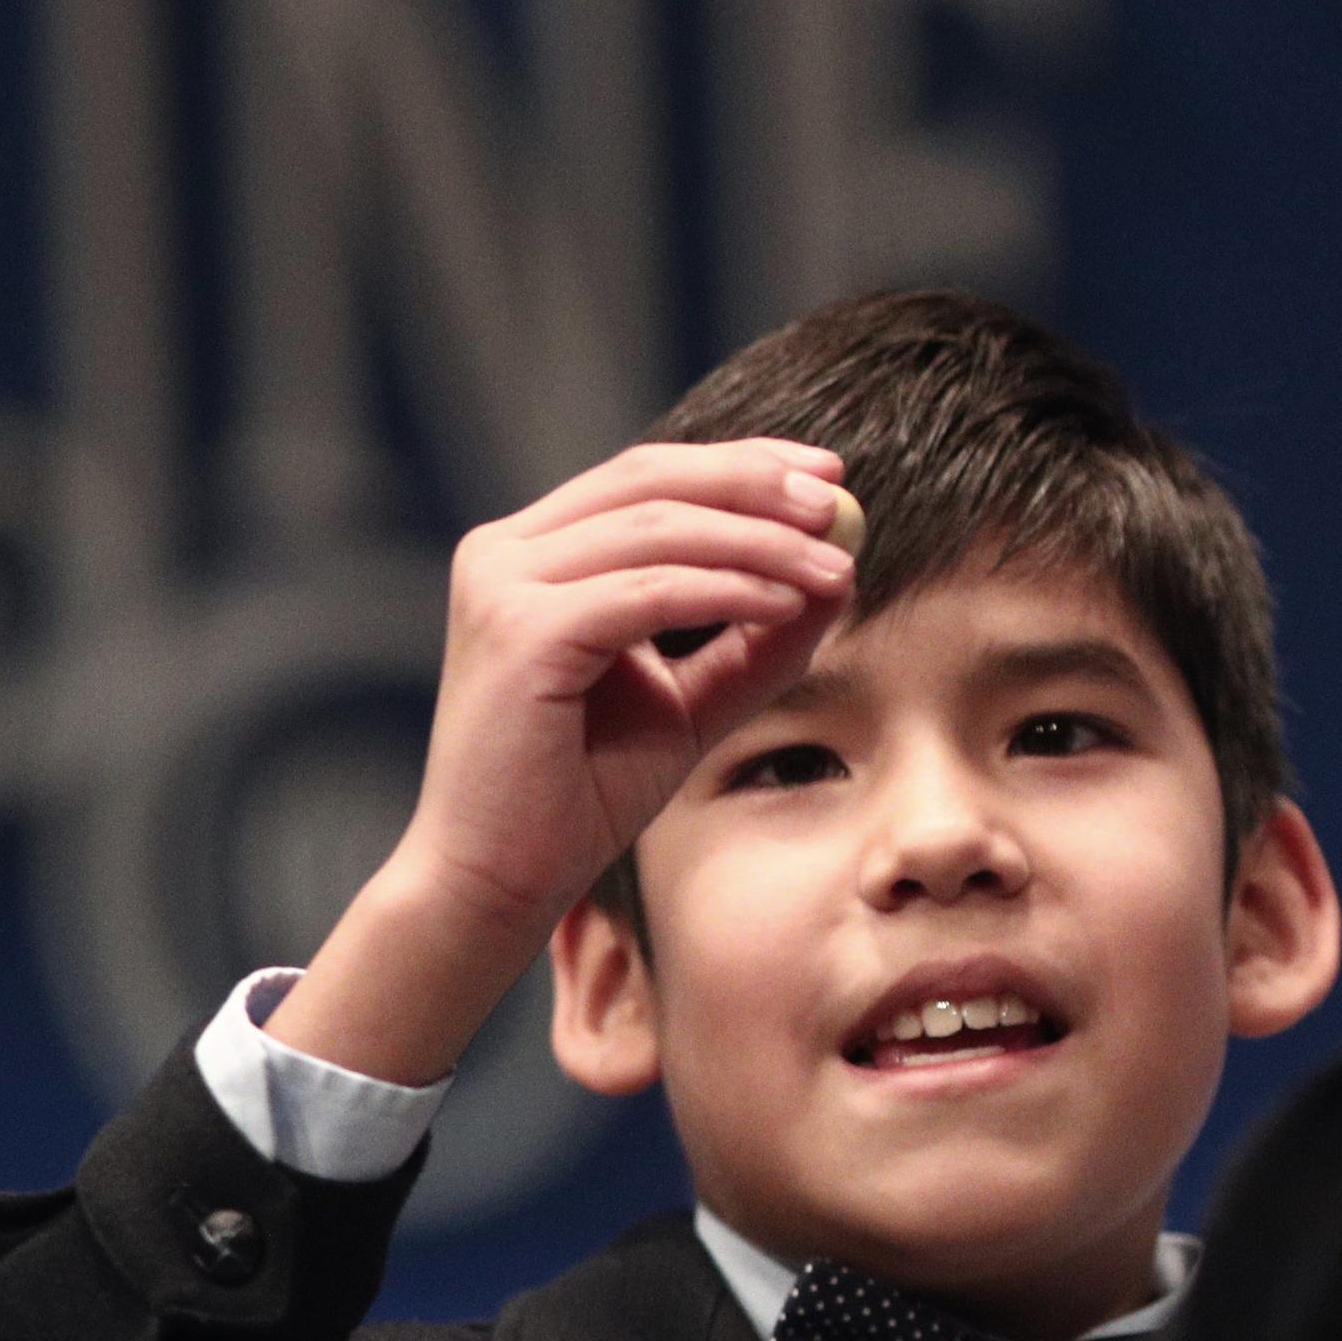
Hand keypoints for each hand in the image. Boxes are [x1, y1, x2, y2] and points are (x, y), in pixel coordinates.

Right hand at [267, 442, 860, 1086]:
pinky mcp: (517, 631)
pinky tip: (785, 606)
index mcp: (533, 553)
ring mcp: (502, 585)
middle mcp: (504, 552)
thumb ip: (756, 639)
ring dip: (760, 543)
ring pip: (658, 529)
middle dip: (757, 485)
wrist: (500, 876)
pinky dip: (725, 591)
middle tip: (839, 503)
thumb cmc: (582, 793)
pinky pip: (645, 591)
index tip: (828, 476)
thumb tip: (841, 570)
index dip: (742, 463)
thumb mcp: (690, 701)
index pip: (647, 475)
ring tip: (834, 571)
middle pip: (651, 480)